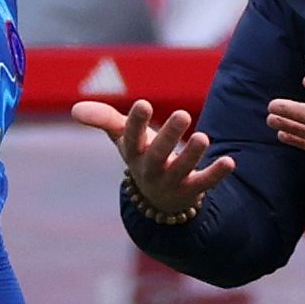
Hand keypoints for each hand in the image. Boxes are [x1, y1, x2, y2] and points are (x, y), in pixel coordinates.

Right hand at [69, 99, 233, 217]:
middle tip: (183, 114)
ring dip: (192, 155)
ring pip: (181, 169)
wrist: (159, 198)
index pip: (131, 137)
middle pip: (157, 154)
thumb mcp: (122, 138)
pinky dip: (217, 174)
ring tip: (204, 138)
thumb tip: (75, 109)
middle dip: (169, 136)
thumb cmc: (142, 155)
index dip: (136, 122)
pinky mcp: (192, 190)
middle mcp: (150, 169)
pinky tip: (230, 162)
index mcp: (133, 152)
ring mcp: (172, 181)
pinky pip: (204, 183)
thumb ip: (104, 119)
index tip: (143, 105)